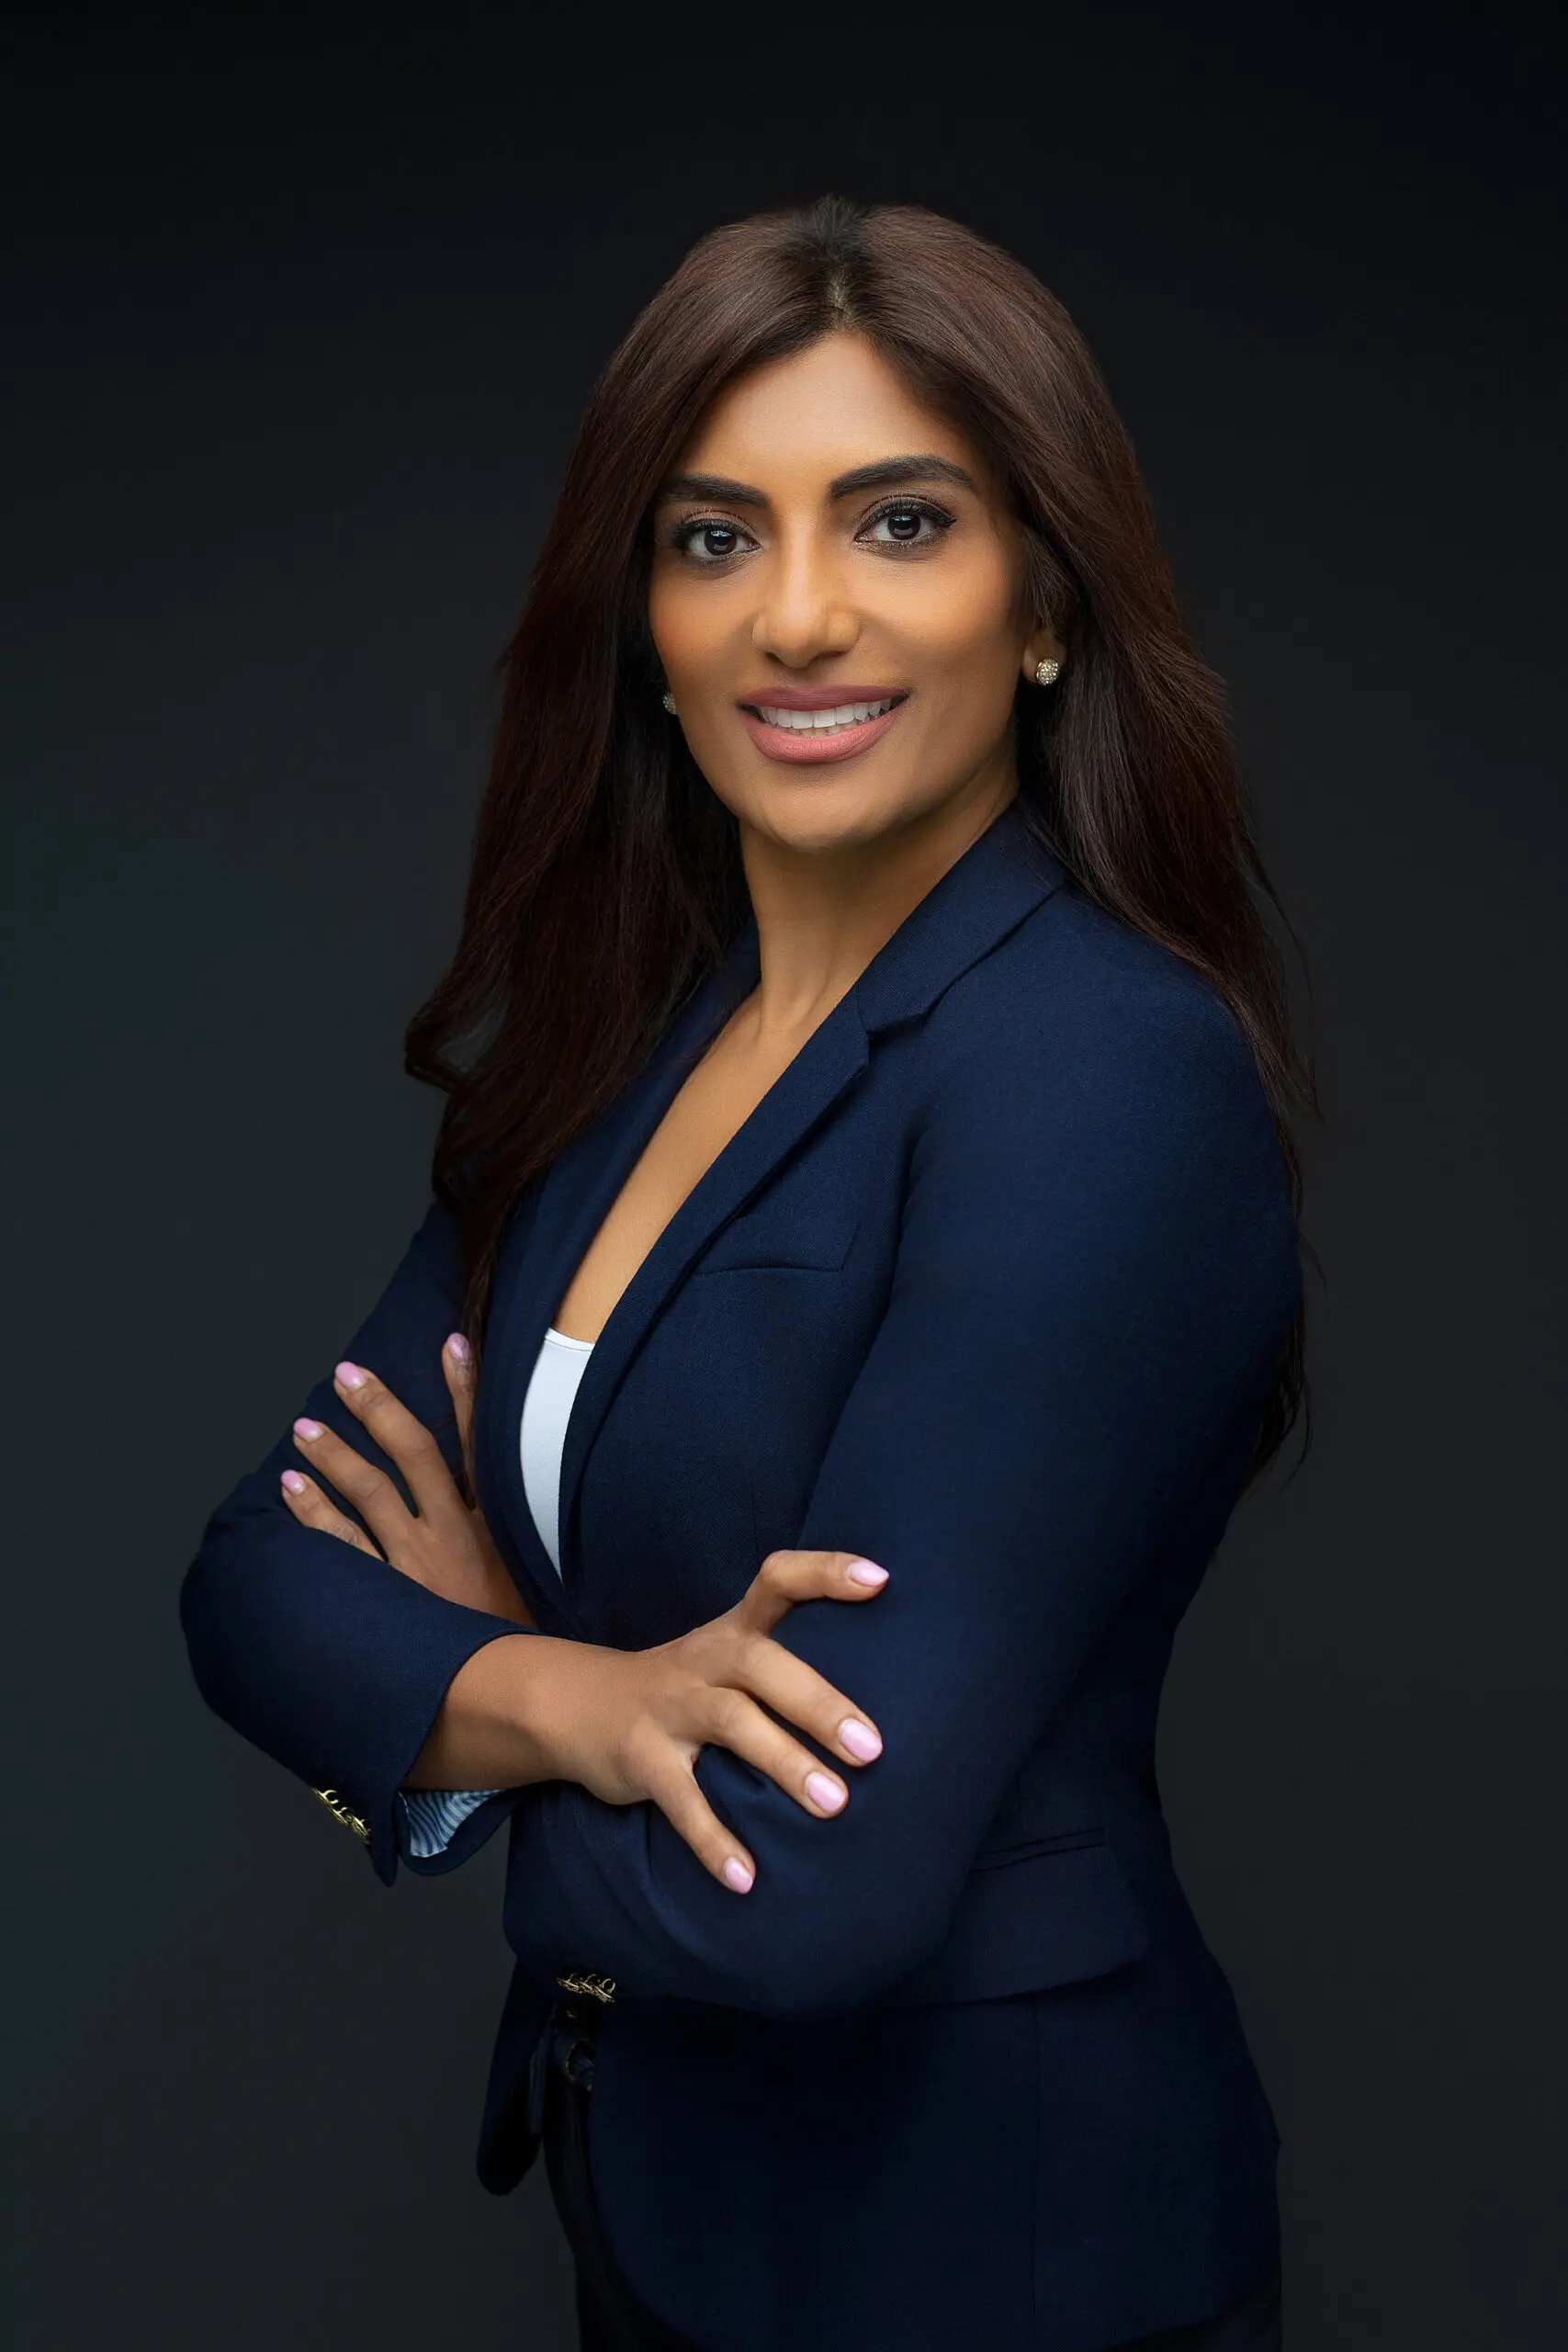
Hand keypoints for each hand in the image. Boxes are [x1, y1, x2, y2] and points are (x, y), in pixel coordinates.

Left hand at [279, 1337, 530, 1626]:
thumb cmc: (530, 1639)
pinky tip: (290, 1490)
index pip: (480, 1441)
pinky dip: (313, 1515)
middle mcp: (452, 1534)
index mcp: (497, 1523)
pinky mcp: (386, 1600)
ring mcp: (415, 1565)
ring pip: (368, 1493)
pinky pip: (340, 1548)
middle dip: (377, 1409)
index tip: (451, 1343)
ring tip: (303, 1428)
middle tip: (345, 1375)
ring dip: (333, 1456)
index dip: (467, 1389)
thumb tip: (527, 1503)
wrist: (516, 1697)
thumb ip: (524, 1539)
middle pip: (411, 1453)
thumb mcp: (543, 1579)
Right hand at [521, 1545, 890, 1892]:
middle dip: (819, 1703)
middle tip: (873, 1749)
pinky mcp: (642, 1757)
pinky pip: (680, 1798)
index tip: (880, 1579)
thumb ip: (791, 1665)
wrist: (578, 1706)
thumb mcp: (727, 1658)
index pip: (777, 1580)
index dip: (825, 1572)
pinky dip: (713, 1839)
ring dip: (784, 1763)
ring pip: (730, 1722)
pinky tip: (747, 1877)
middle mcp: (704, 1659)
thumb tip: (896, 1706)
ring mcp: (670, 1705)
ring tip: (835, 1807)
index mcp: (733, 1630)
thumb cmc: (686, 1688)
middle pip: (761, 1663)